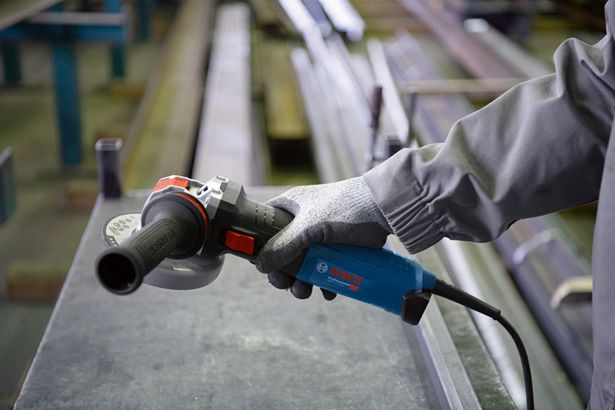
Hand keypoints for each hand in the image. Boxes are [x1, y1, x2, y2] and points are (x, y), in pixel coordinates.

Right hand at [255, 177, 391, 298]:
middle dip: (283, 272)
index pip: (263, 225)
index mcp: (291, 207)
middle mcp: (303, 221)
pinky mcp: (338, 249)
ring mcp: (321, 236)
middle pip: (282, 252)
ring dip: (301, 282)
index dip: (259, 245)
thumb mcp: (309, 227)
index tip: (261, 265)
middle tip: (285, 285)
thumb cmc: (345, 209)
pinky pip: (324, 269)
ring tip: (306, 292)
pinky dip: (323, 282)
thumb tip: (260, 265)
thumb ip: (284, 246)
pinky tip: (329, 292)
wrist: (385, 210)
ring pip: (303, 264)